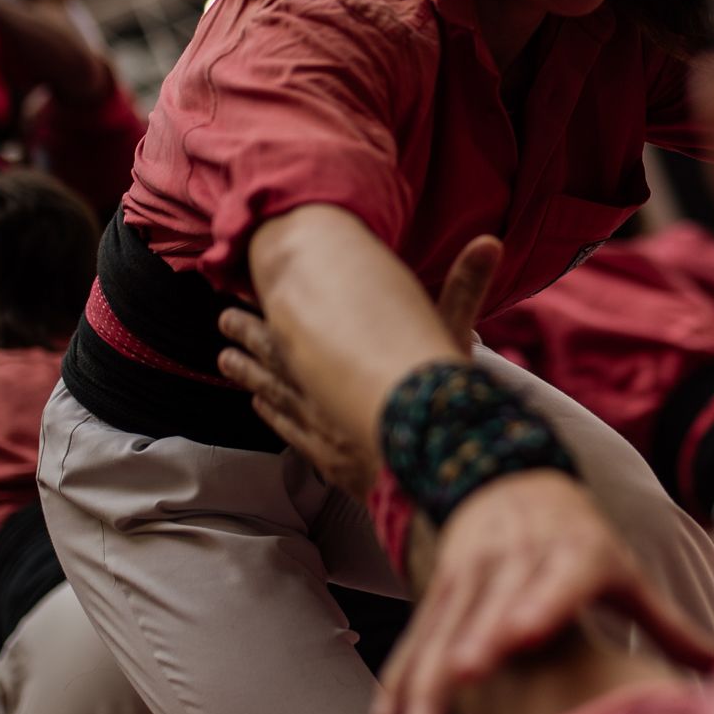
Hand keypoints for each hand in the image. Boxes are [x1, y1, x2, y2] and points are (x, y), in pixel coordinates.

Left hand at [216, 235, 502, 497]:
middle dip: (248, 338)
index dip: (264, 313)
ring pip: (276, 395)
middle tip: (224, 320)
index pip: (291, 330)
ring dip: (250, 376)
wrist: (436, 471)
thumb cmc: (442, 403)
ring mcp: (322, 428)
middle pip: (276, 359)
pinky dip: (273, 416)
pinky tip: (259, 405)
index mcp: (342, 359)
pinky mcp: (330, 460)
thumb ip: (465, 289)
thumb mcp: (454, 338)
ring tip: (225, 360)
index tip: (241, 295)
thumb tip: (489, 242)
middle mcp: (323, 392)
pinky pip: (291, 432)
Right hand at [372, 470, 713, 713]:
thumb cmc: (587, 544)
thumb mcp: (627, 575)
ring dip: (427, 675)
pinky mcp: (442, 586)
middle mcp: (519, 560)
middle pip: (494, 607)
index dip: (538, 607)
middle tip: (463, 679)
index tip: (521, 636)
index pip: (557, 582)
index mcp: (575, 557)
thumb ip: (670, 628)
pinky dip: (401, 675)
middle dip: (475, 643)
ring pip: (447, 627)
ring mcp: (474, 571)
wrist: (512, 478)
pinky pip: (420, 634)